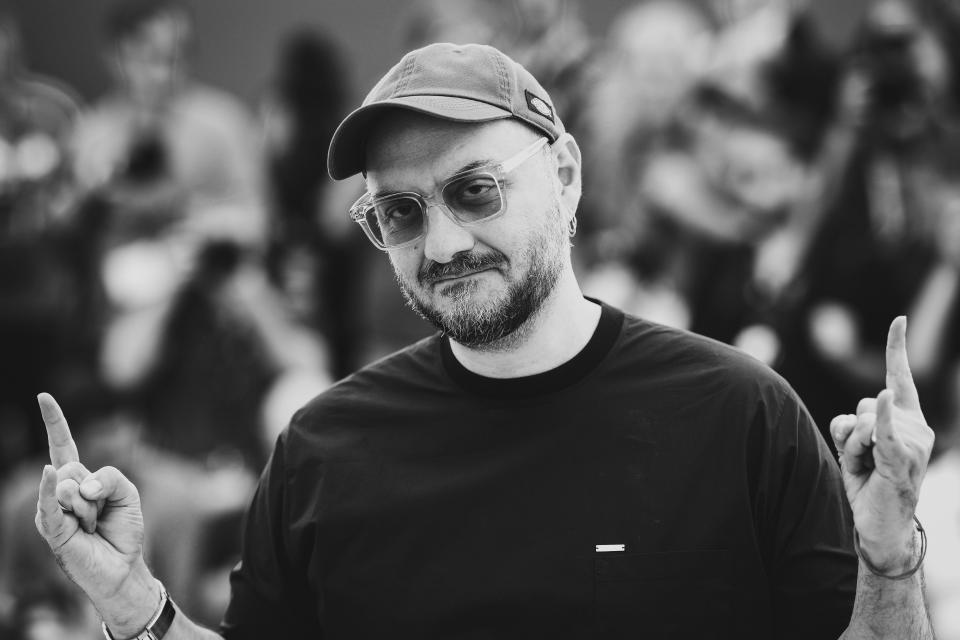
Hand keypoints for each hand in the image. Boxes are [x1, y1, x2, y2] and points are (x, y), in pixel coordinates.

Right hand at [34, 393, 160, 636]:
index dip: (54, 422)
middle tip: (100, 515)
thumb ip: (110, 478)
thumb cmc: (123, 530)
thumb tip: (78, 485)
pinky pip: (51, 503)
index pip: (64, 445)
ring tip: (92, 527)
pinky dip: (51, 489)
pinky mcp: (52, 530)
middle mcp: (60, 492)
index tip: (43, 396)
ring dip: (92, 508)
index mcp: (78, 480)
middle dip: (97, 490)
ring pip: (72, 486)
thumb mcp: (129, 495)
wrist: (123, 567)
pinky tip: (49, 473)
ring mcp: (52, 510)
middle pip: (75, 468)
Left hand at [829, 317, 934, 571]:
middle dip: (849, 433)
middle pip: (862, 406)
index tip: (899, 319)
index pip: (901, 377)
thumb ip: (849, 424)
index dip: (897, 347)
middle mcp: (916, 427)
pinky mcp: (902, 461)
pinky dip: (883, 419)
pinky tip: (885, 399)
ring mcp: (913, 444)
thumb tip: (856, 417)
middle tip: (862, 461)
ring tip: (867, 469)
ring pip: (861, 421)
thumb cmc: (867, 482)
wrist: (880, 524)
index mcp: (906, 420)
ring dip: (850, 447)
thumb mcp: (852, 446)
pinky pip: (886, 431)